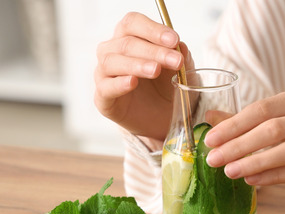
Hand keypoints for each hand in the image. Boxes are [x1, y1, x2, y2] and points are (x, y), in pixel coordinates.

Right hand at [93, 12, 192, 142]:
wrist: (162, 119)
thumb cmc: (166, 88)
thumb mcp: (180, 72)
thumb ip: (180, 58)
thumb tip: (181, 47)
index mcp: (129, 38)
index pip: (133, 23)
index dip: (152, 29)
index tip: (174, 40)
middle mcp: (112, 53)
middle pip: (126, 43)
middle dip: (154, 51)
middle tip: (175, 61)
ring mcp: (105, 75)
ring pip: (111, 62)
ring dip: (136, 64)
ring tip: (155, 70)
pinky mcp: (103, 98)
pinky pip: (105, 88)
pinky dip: (118, 84)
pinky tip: (132, 82)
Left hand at [204, 90, 284, 189]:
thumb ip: (250, 119)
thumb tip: (210, 117)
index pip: (261, 109)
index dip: (233, 125)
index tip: (210, 140)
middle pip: (272, 129)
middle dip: (239, 145)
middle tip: (214, 160)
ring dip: (255, 162)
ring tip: (231, 172)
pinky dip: (275, 176)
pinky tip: (254, 181)